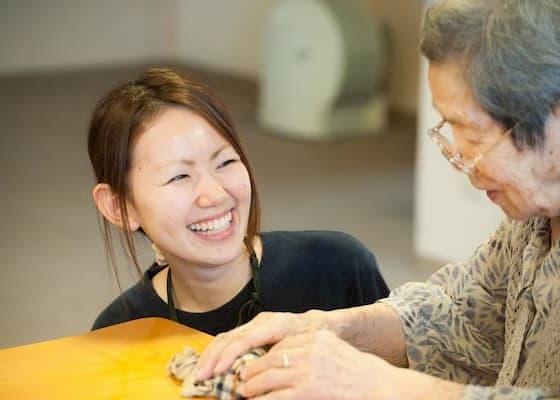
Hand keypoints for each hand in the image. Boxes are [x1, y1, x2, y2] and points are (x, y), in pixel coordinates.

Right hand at [195, 310, 325, 380]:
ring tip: (198, 374)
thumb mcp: (303, 348)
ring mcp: (253, 324)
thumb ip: (281, 358)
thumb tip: (260, 375)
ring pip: (225, 337)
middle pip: (229, 337)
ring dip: (209, 356)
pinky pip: (228, 339)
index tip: (216, 373)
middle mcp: (260, 322)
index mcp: (273, 324)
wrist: (317, 324)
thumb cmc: (313, 338)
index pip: (244, 339)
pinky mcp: (250, 329)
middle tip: (200, 377)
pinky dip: (215, 353)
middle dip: (212, 358)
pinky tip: (207, 366)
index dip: (228, 356)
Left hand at [237, 329, 402, 399]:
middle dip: (252, 369)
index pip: (281, 344)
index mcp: (315, 337)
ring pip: (268, 376)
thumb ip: (312, 348)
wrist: (379, 387)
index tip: (253, 361)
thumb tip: (283, 358)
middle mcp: (309, 349)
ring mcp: (308, 369)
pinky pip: (276, 396)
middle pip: (271, 358)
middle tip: (241, 377)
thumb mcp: (334, 349)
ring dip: (252, 385)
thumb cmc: (358, 372)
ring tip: (244, 391)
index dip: (263, 354)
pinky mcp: (308, 390)